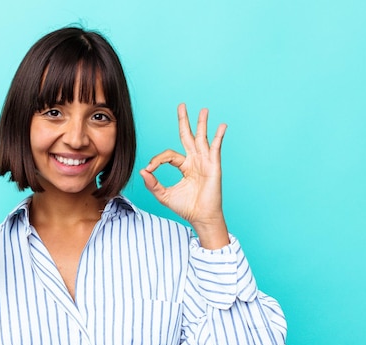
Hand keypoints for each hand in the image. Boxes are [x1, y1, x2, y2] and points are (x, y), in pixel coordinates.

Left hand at [140, 104, 229, 248]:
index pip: (169, 155)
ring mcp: (205, 162)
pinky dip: (218, 136)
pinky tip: (222, 125)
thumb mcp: (164, 195)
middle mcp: (195, 161)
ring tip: (203, 110)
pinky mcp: (213, 166)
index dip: (157, 160)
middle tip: (181, 105)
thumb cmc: (185, 207)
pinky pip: (215, 148)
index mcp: (184, 166)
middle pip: (187, 136)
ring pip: (201, 138)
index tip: (149, 169)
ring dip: (202, 124)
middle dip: (184, 121)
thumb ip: (152, 183)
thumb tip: (143, 171)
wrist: (200, 217)